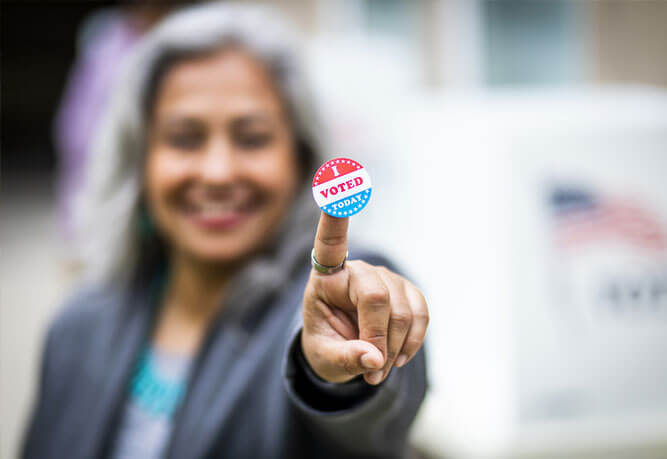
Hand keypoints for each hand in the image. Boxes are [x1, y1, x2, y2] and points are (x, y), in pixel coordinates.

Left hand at [300, 212, 428, 384]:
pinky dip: (414, 341)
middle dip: (378, 338)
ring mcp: (385, 277)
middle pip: (376, 296)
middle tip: (372, 370)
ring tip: (379, 368)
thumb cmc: (326, 346)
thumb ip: (345, 359)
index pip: (330, 242)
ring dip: (395, 348)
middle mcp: (356, 270)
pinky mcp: (406, 290)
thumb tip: (375, 360)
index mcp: (326, 277)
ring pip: (402, 311)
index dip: (336, 215)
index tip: (339, 181)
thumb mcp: (324, 358)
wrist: (344, 351)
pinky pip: (421, 314)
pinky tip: (399, 356)